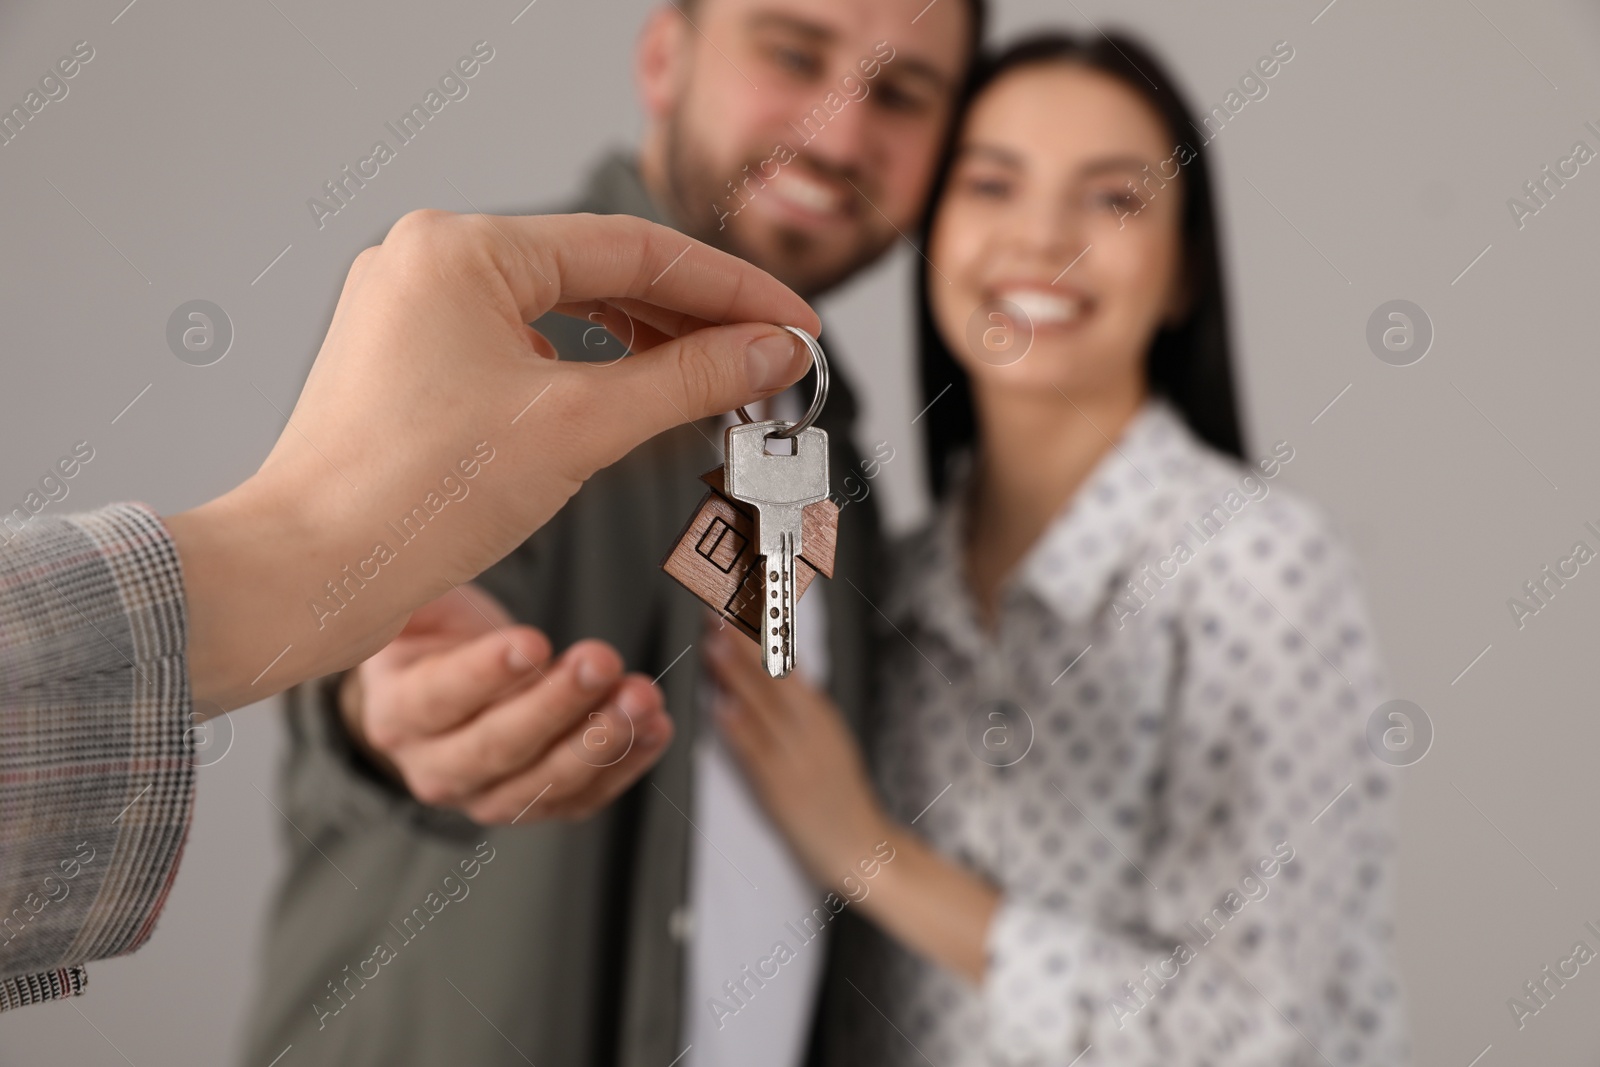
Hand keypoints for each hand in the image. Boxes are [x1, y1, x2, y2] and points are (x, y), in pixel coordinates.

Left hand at [165, 211, 818, 710]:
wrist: (307, 575)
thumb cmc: (409, 500)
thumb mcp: (579, 429)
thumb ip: (688, 380)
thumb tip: (769, 352)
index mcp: (461, 248)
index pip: (633, 247)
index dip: (730, 291)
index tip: (792, 326)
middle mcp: (431, 263)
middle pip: (600, 272)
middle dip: (692, 320)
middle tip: (768, 360)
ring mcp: (416, 312)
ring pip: (564, 311)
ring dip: (646, 346)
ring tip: (717, 383)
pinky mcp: (412, 362)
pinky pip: (526, 348)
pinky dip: (590, 372)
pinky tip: (636, 398)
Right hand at [341, 584, 672, 823]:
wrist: (446, 681)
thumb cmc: (435, 632)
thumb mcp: (414, 602)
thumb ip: (411, 587)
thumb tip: (417, 563)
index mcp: (396, 712)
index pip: (440, 698)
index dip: (486, 674)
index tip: (534, 643)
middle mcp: (434, 767)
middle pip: (498, 746)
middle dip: (557, 704)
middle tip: (601, 660)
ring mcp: (486, 795)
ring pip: (544, 781)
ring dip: (601, 741)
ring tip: (643, 697)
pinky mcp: (537, 803)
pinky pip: (584, 796)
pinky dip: (626, 764)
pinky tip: (658, 727)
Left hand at [703, 625, 889, 888]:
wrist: (864, 849)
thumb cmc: (839, 797)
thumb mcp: (826, 738)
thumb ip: (798, 706)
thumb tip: (771, 670)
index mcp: (817, 712)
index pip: (785, 658)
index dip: (761, 627)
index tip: (740, 596)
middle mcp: (809, 726)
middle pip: (772, 672)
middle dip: (743, 637)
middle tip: (718, 604)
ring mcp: (796, 754)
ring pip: (763, 704)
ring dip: (735, 670)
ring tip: (713, 640)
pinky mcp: (782, 786)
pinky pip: (756, 752)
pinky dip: (738, 727)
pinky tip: (720, 707)